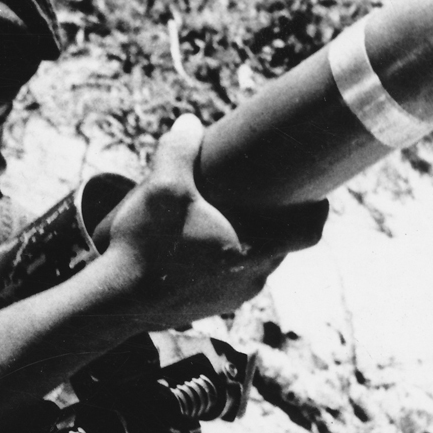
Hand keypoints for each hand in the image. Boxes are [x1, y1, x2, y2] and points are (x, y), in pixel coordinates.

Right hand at [101, 114, 326, 327]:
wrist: (114, 303)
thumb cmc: (145, 246)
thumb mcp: (161, 187)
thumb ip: (178, 150)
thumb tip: (189, 123)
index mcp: (252, 250)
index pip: (309, 232)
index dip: (317, 211)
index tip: (317, 194)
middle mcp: (250, 279)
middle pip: (278, 245)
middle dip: (271, 221)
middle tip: (255, 195)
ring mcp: (231, 298)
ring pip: (252, 264)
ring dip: (244, 242)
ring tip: (220, 218)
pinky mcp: (209, 309)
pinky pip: (228, 279)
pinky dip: (221, 261)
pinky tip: (194, 247)